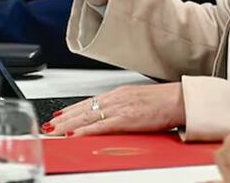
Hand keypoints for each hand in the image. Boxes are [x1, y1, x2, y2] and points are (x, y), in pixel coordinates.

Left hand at [41, 83, 185, 136]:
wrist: (180, 100)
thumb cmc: (164, 102)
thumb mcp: (138, 101)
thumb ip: (123, 107)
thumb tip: (111, 117)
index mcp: (119, 94)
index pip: (89, 102)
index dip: (72, 110)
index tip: (59, 116)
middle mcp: (116, 98)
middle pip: (83, 110)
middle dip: (64, 119)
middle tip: (49, 126)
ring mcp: (120, 107)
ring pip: (87, 117)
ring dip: (68, 125)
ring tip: (54, 131)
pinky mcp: (126, 118)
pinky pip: (100, 126)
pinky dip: (85, 131)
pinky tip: (74, 135)